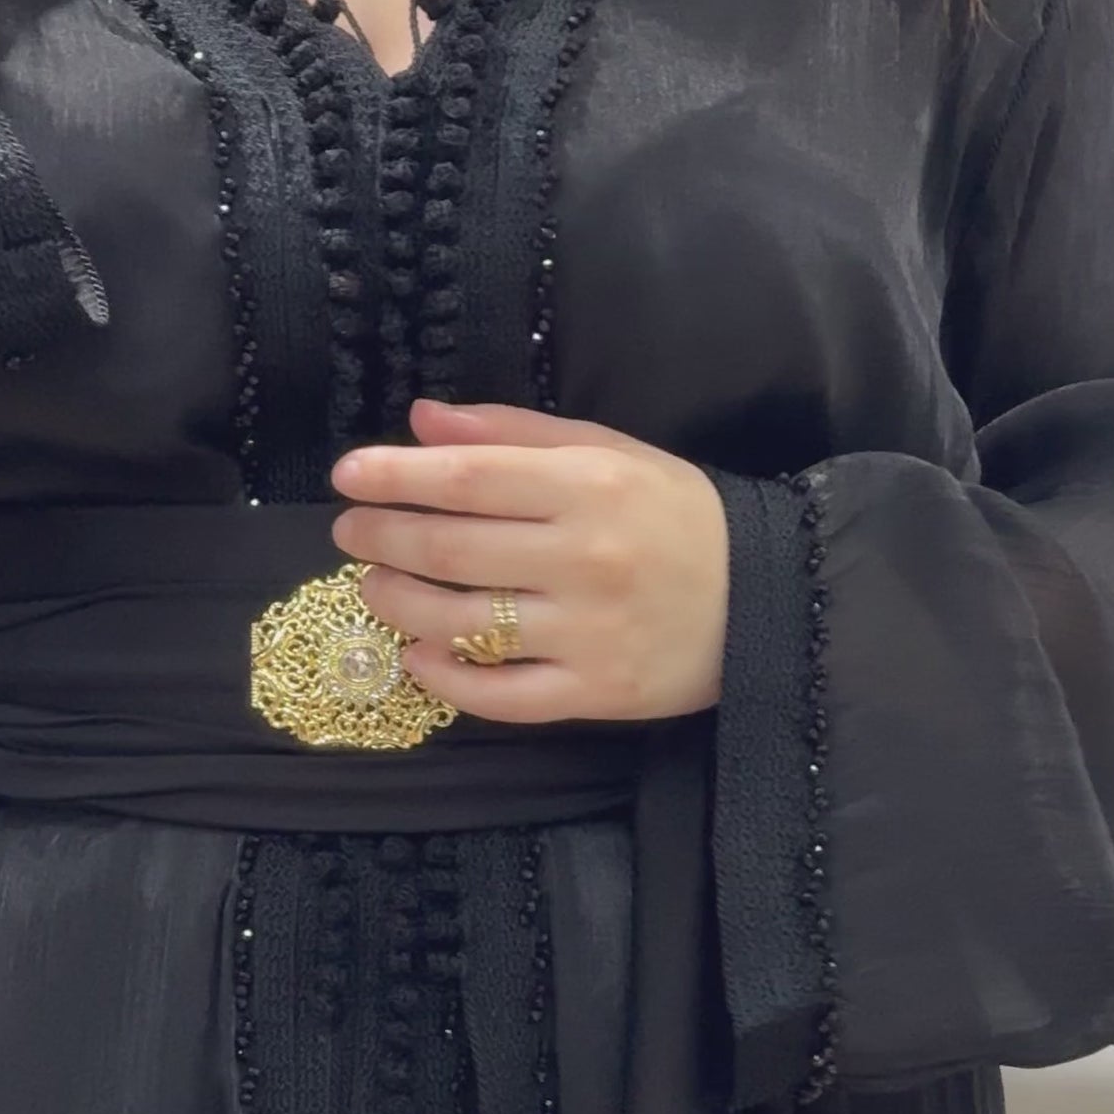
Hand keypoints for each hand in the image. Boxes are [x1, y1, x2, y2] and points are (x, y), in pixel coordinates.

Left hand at [329, 396, 729, 723]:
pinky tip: (417, 656)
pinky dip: (446, 678)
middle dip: (382, 535)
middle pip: (451, 548)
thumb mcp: (607, 452)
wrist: (766, 598)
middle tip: (350, 529)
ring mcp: (588, 631)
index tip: (348, 473)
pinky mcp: (595, 692)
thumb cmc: (675, 515)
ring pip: (461, 623)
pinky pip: (500, 694)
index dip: (396, 474)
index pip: (468, 477)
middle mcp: (585, 558)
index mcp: (589, 487)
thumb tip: (422, 419)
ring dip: (397, 603)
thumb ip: (512, 434)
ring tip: (374, 586)